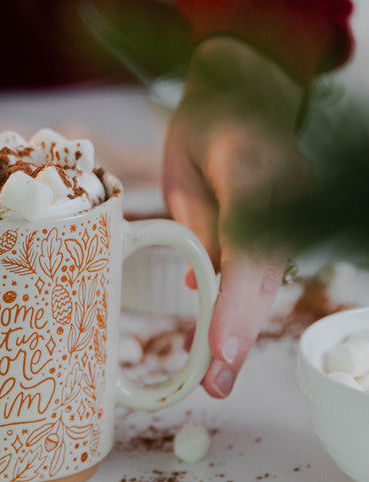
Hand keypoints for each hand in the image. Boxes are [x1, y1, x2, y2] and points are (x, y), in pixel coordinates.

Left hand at [162, 37, 312, 397]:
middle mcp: (288, 199)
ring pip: (267, 282)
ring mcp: (297, 213)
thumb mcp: (185, 169)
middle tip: (216, 384)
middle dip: (239, 333)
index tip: (219, 348)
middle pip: (263, 278)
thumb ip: (198, 225)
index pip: (246, 250)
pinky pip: (263, 271)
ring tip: (216, 376)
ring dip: (242, 329)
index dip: (234, 304)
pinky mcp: (290, 227)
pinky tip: (220, 339)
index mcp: (255, 175)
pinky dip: (242, 305)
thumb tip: (201, 284)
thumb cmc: (205, 127)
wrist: (244, 97)